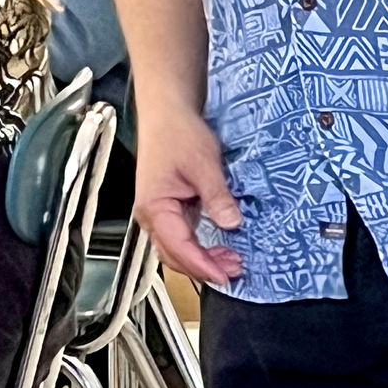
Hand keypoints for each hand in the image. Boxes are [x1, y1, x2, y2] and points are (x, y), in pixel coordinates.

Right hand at [133, 106, 242, 284]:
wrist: (167, 112)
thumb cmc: (178, 133)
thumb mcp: (203, 163)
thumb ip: (217, 196)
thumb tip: (232, 224)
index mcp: (154, 207)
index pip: (178, 247)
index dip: (203, 265)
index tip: (226, 275)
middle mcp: (151, 215)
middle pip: (174, 255)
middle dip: (204, 267)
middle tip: (236, 270)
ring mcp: (159, 214)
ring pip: (177, 249)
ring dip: (203, 259)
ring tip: (232, 261)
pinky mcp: (169, 209)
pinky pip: (183, 236)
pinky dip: (200, 247)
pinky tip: (220, 247)